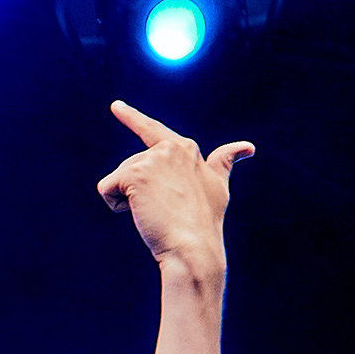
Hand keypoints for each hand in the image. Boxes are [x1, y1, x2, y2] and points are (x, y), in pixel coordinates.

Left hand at [95, 100, 254, 275]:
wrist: (194, 247)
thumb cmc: (204, 223)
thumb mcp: (219, 187)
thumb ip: (225, 163)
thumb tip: (248, 147)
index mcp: (186, 148)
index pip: (152, 130)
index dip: (131, 118)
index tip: (115, 106)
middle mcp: (170, 147)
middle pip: (131, 168)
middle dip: (137, 192)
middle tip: (164, 210)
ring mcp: (152, 159)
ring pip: (119, 179)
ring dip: (128, 200)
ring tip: (156, 212)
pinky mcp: (135, 173)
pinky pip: (106, 188)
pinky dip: (114, 204)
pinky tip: (140, 213)